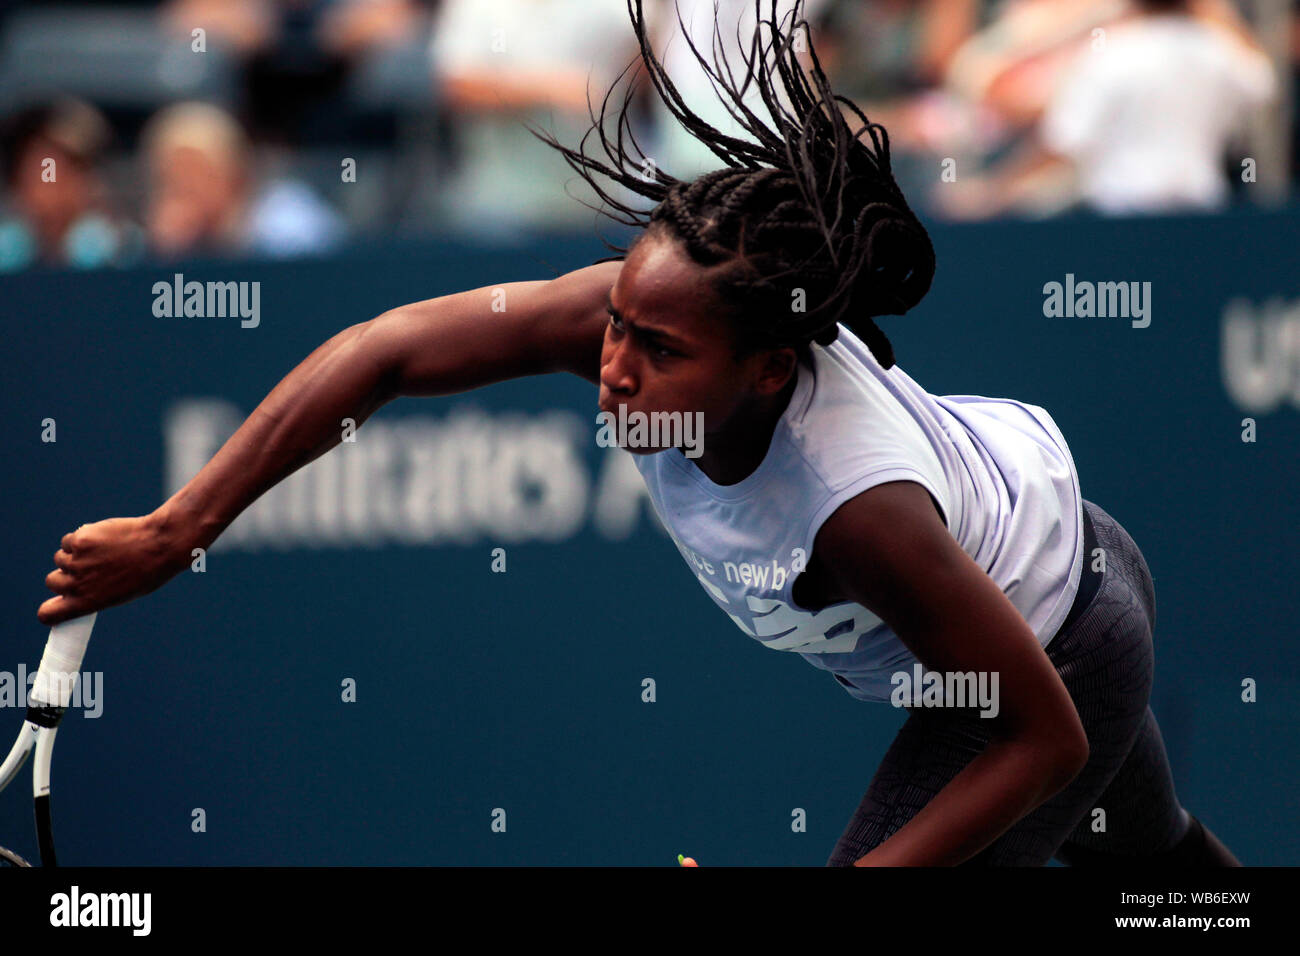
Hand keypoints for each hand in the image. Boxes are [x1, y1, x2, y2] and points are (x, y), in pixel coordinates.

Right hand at [38, 513, 189, 626]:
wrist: (160, 545)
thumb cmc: (147, 571)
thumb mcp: (122, 594)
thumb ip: (96, 595)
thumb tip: (75, 594)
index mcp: (86, 602)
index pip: (48, 614)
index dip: (49, 609)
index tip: (56, 603)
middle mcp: (77, 584)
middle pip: (52, 582)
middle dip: (65, 575)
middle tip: (87, 569)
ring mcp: (76, 561)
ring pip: (60, 558)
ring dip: (75, 554)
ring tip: (102, 551)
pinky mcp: (79, 540)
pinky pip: (69, 540)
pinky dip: (80, 538)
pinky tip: (102, 538)